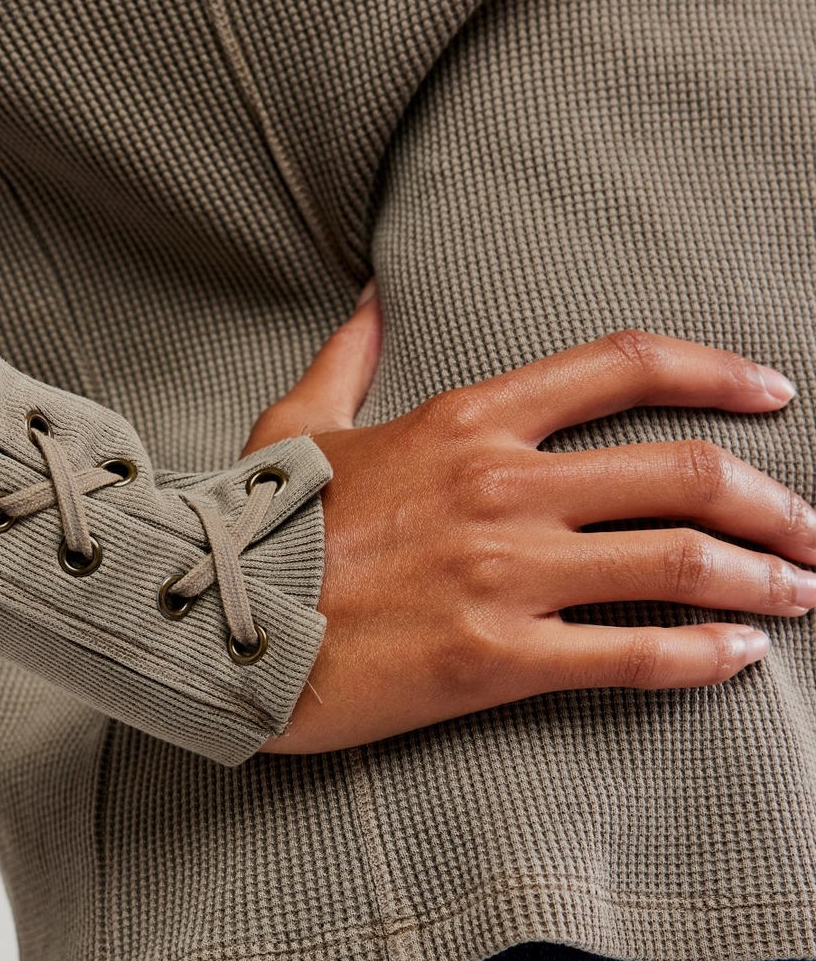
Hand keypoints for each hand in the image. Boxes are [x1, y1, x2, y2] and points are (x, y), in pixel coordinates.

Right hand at [248, 284, 814, 753]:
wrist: (204, 619)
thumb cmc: (252, 528)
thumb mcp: (295, 423)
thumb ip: (348, 358)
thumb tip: (368, 299)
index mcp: (467, 417)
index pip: (623, 367)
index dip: (717, 372)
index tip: (772, 391)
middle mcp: (503, 485)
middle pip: (683, 474)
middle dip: (772, 502)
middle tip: (811, 530)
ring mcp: (504, 572)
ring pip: (677, 562)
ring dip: (759, 581)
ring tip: (797, 597)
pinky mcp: (494, 657)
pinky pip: (630, 655)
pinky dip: (701, 658)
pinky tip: (736, 661)